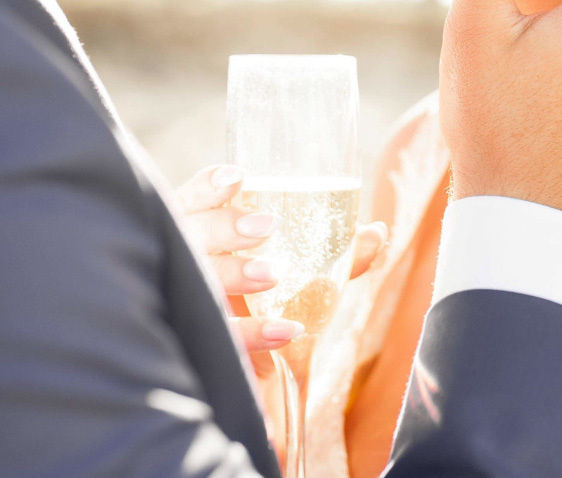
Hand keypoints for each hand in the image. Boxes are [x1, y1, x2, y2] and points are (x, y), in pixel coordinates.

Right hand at [174, 165, 386, 366]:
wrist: (265, 385)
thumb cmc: (275, 312)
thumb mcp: (304, 276)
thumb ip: (337, 254)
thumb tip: (378, 232)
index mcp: (199, 240)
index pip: (187, 204)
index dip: (206, 188)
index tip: (238, 176)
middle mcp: (184, 268)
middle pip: (188, 236)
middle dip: (223, 226)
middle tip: (267, 225)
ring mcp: (187, 308)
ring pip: (197, 283)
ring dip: (235, 273)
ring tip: (273, 273)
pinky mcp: (201, 350)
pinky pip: (220, 338)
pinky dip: (253, 333)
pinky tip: (286, 329)